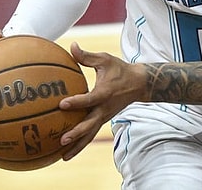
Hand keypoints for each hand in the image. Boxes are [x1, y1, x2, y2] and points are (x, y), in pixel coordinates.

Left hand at [57, 42, 146, 160]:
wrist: (139, 84)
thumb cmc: (120, 70)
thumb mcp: (105, 60)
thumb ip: (87, 56)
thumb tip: (72, 46)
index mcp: (105, 93)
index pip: (90, 99)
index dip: (77, 102)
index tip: (62, 104)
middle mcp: (104, 108)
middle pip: (90, 124)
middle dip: (77, 132)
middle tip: (62, 138)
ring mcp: (104, 117)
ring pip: (90, 134)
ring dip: (77, 145)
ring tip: (63, 156)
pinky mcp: (103, 120)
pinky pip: (91, 135)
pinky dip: (80, 144)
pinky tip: (66, 153)